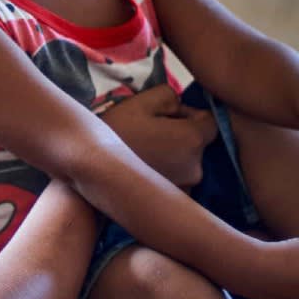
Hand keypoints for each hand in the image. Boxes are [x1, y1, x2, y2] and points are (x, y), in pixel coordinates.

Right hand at [98, 85, 218, 188]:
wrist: (89, 168)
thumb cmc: (115, 132)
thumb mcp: (142, 100)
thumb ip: (171, 95)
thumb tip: (179, 106)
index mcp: (192, 140)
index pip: (209, 122)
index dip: (190, 114)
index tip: (166, 116)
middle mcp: (196, 168)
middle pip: (198, 143)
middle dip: (180, 135)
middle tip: (150, 132)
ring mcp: (185, 188)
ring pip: (186, 162)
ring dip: (173, 155)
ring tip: (144, 151)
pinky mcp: (171, 203)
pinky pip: (177, 180)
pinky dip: (166, 174)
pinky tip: (143, 168)